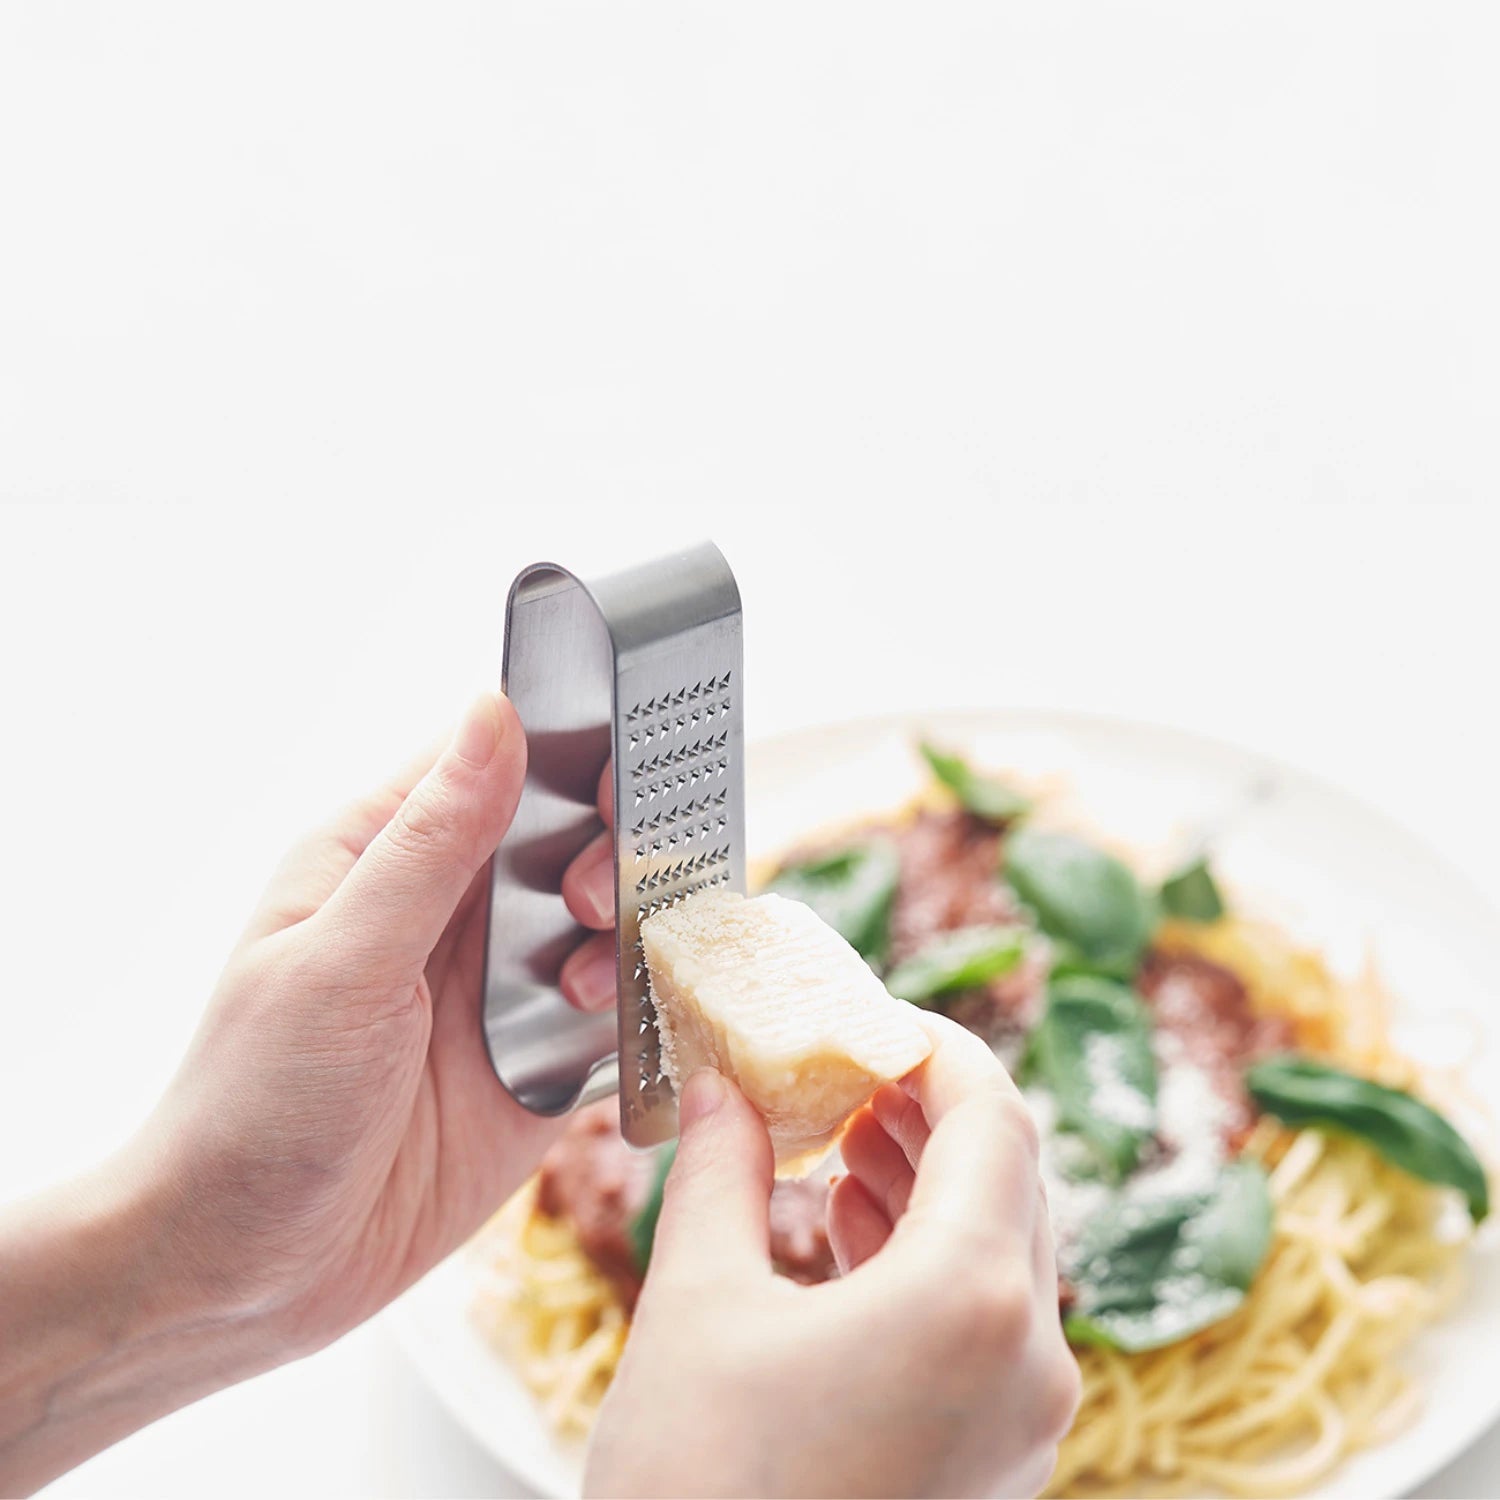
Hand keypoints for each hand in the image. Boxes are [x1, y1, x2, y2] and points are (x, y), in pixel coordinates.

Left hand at [128, 691, 627, 1346]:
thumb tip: (492, 712)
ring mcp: (499, 989)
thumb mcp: (341, 964)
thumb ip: (431, 845)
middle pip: (566, 836)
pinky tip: (619, 1025)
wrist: (245, 1278)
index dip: (563, 751)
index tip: (617, 768)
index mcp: (383, 856)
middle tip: (587, 903)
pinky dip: (640, 1007)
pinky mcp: (540, 1064)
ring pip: (606, 920)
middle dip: (602, 853)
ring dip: (622, 936)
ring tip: (581, 991)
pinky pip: (618, 1012)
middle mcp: (449, 912)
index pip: (490, 762)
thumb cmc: (253, 1107)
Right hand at [585, 1016, 1080, 1499]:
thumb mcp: (699, 1304)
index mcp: (970, 1298)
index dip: (935, 1049)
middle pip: (1008, 1177)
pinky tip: (853, 1231)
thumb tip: (716, 1088)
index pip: (992, 1116)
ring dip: (929, 1180)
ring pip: (1002, 1249)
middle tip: (853, 1072)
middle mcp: (1026, 1357)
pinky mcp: (996, 1464)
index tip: (876, 1020)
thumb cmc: (699, 1492)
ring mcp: (1023, 1422)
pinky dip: (931, 1255)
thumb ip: (719, 1172)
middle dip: (930, 1110)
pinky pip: (988, 1320)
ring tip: (846, 1139)